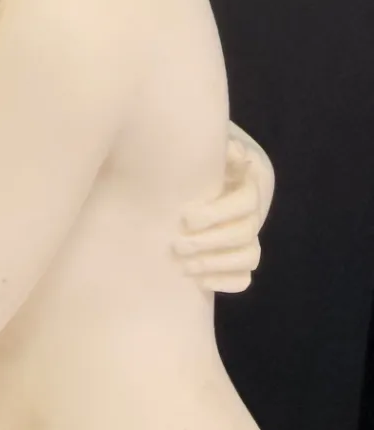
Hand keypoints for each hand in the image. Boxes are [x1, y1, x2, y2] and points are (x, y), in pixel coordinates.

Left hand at [173, 126, 273, 293]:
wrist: (191, 177)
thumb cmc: (193, 158)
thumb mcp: (202, 147)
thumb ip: (214, 147)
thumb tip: (231, 151)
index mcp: (249, 181)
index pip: (246, 201)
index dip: (218, 212)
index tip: (185, 216)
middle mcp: (253, 211)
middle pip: (245, 232)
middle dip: (210, 242)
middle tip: (177, 245)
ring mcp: (249, 237)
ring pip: (249, 257)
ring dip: (216, 263)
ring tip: (183, 265)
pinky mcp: (239, 259)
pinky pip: (243, 278)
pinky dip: (225, 282)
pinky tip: (198, 281)